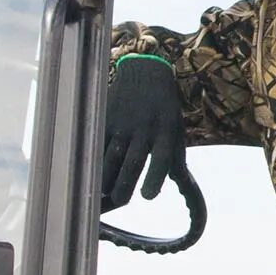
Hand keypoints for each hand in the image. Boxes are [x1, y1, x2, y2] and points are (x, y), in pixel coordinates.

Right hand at [102, 57, 185, 210]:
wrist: (144, 74)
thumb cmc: (164, 109)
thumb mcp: (176, 130)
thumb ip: (177, 159)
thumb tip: (184, 189)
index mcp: (165, 131)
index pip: (161, 159)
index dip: (154, 178)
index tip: (147, 196)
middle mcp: (144, 129)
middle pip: (132, 163)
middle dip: (124, 185)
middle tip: (120, 200)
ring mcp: (122, 125)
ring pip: (111, 157)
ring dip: (106, 178)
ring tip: (105, 193)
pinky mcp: (105, 121)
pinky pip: (97, 146)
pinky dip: (93, 163)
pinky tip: (91, 174)